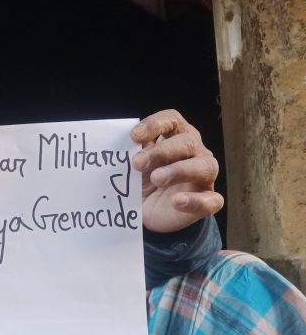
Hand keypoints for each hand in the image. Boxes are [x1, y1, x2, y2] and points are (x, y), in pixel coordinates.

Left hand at [131, 109, 223, 232]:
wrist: (146, 214)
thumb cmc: (142, 183)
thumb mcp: (133, 167)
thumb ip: (131, 153)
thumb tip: (121, 144)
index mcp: (176, 137)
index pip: (172, 120)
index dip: (155, 124)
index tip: (134, 136)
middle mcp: (195, 153)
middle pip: (188, 142)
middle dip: (162, 151)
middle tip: (138, 163)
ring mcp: (203, 178)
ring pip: (205, 166)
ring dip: (179, 170)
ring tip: (157, 179)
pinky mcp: (207, 201)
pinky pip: (212, 200)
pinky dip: (196, 201)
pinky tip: (177, 201)